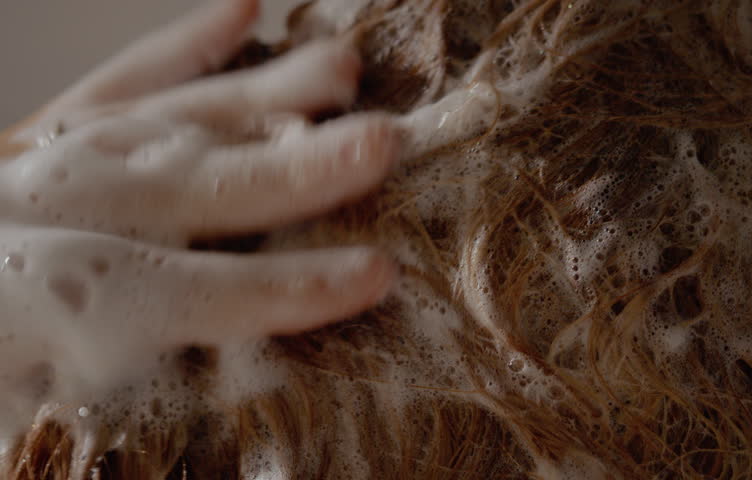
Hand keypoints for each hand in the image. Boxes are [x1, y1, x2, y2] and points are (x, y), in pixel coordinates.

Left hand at [0, 0, 398, 431]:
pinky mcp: (41, 135)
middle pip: (192, 185)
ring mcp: (48, 161)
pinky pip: (119, 82)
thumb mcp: (1, 430)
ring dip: (258, 90)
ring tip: (338, 66)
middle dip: (294, 167)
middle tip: (382, 143)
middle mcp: (49, 212)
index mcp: (42, 300)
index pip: (187, 293)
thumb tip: (212, 454)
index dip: (286, 289)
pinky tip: (242, 14)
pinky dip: (182, 46)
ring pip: (167, 114)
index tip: (375, 278)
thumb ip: (84, 431)